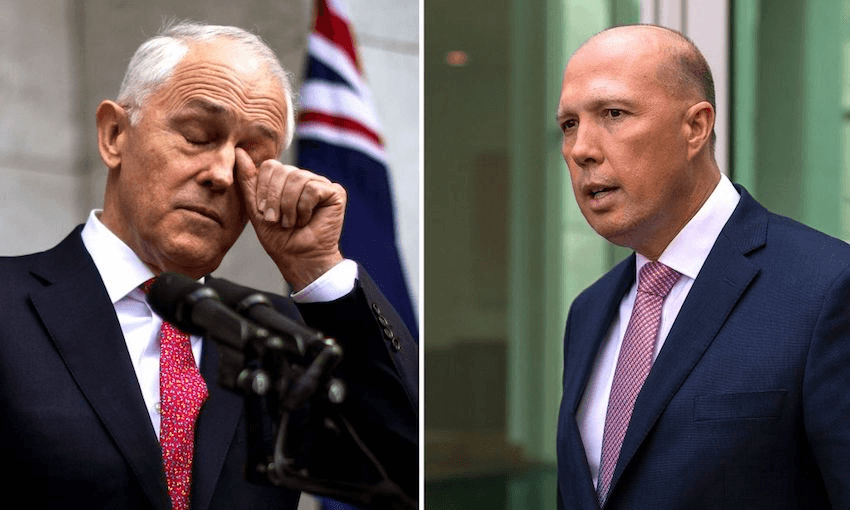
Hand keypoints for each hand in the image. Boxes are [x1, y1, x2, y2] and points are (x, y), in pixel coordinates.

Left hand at [235, 148, 344, 290]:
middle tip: (277, 221)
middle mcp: (303, 178)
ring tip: (291, 223)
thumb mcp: (257, 209)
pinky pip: (313, 188)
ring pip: (298, 178)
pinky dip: (304, 208)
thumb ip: (248, 181)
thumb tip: (239, 152)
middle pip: (283, 170)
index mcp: (285, 181)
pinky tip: (307, 220)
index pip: (270, 166)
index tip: (264, 212)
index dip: (263, 189)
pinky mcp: (335, 192)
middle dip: (275, 199)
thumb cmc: (280, 239)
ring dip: (289, 206)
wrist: (300, 259)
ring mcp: (320, 183)